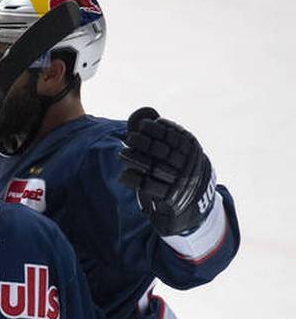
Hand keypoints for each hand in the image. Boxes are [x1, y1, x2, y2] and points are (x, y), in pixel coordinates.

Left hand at [119, 107, 216, 235]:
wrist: (195, 205)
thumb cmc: (181, 171)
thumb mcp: (181, 152)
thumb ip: (164, 134)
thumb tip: (144, 113)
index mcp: (193, 151)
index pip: (174, 136)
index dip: (157, 129)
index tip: (142, 126)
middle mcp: (188, 165)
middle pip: (162, 151)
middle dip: (144, 142)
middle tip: (130, 138)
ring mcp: (180, 182)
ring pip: (154, 167)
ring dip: (136, 159)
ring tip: (123, 154)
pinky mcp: (170, 198)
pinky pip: (149, 187)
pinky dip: (135, 179)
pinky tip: (124, 175)